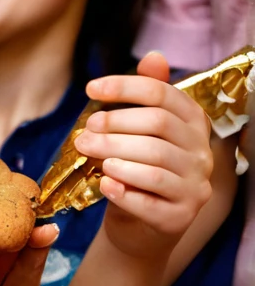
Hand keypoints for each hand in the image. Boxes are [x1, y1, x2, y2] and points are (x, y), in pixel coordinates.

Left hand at [75, 52, 212, 259]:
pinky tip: (104, 184)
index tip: (90, 89)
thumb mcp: (139, 133)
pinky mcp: (181, 217)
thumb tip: (155, 56)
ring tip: (88, 153)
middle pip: (158, 126)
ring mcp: (195, 187)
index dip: (124, 87)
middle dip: (114, 125)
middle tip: (84, 133)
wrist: (139, 229)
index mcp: (194, 124)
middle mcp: (202, 153)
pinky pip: (150, 199)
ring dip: (114, 155)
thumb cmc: (136, 171)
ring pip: (154, 163)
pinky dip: (123, 190)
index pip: (162, 94)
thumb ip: (147, 96)